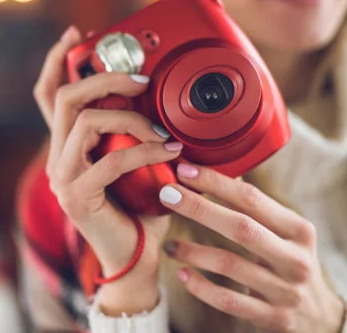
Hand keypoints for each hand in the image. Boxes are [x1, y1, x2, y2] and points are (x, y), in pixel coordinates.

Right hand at [33, 25, 181, 314]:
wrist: (134, 258)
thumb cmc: (139, 209)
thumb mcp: (134, 163)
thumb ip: (134, 134)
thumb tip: (162, 101)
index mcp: (67, 146)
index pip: (49, 96)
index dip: (56, 62)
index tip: (76, 35)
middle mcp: (58, 157)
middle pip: (65, 98)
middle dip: (104, 79)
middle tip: (141, 80)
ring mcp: (63, 176)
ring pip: (86, 121)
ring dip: (130, 118)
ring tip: (162, 130)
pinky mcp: (77, 195)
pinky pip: (112, 158)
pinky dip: (145, 150)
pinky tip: (170, 153)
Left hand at [159, 163, 345, 332]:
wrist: (319, 316)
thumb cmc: (290, 261)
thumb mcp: (285, 232)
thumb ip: (255, 207)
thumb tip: (218, 168)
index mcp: (298, 230)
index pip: (252, 199)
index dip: (216, 183)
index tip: (185, 170)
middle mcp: (294, 258)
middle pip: (240, 228)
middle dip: (199, 208)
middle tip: (166, 195)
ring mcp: (284, 290)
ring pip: (230, 265)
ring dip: (192, 251)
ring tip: (169, 245)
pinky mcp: (272, 318)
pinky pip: (228, 301)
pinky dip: (201, 287)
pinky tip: (182, 274)